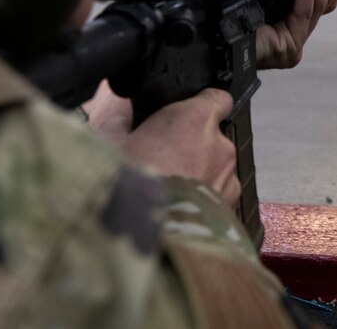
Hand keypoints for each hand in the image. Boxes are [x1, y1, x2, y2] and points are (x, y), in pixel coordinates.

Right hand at [83, 82, 239, 204]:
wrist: (147, 238)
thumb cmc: (127, 186)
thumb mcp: (106, 142)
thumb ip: (120, 117)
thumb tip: (122, 105)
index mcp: (196, 120)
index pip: (217, 98)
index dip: (202, 104)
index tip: (185, 115)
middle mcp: (220, 146)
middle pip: (212, 138)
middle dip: (191, 146)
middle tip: (160, 160)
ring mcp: (228, 179)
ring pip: (216, 168)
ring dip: (198, 174)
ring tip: (167, 190)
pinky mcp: (229, 209)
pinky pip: (218, 196)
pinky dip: (202, 199)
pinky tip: (176, 209)